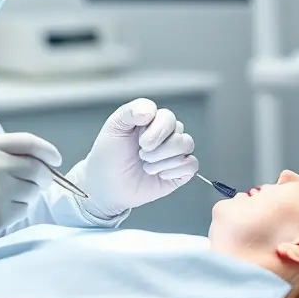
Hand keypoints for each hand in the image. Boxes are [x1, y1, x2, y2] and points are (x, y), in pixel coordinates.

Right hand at [0, 133, 60, 257]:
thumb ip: (2, 150)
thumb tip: (40, 157)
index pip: (29, 143)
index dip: (47, 151)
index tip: (55, 159)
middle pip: (37, 169)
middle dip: (45, 176)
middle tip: (41, 181)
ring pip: (33, 190)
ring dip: (29, 193)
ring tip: (6, 195)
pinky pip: (24, 209)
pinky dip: (19, 208)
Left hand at [70, 98, 197, 219]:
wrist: (107, 186)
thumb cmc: (108, 156)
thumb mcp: (113, 128)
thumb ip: (130, 111)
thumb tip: (150, 111)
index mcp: (151, 120)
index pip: (167, 116)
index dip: (156, 130)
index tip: (139, 141)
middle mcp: (166, 134)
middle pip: (179, 131)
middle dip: (157, 148)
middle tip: (141, 155)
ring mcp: (174, 152)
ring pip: (186, 145)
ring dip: (163, 160)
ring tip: (147, 166)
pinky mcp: (180, 171)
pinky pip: (192, 164)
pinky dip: (174, 171)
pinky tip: (159, 175)